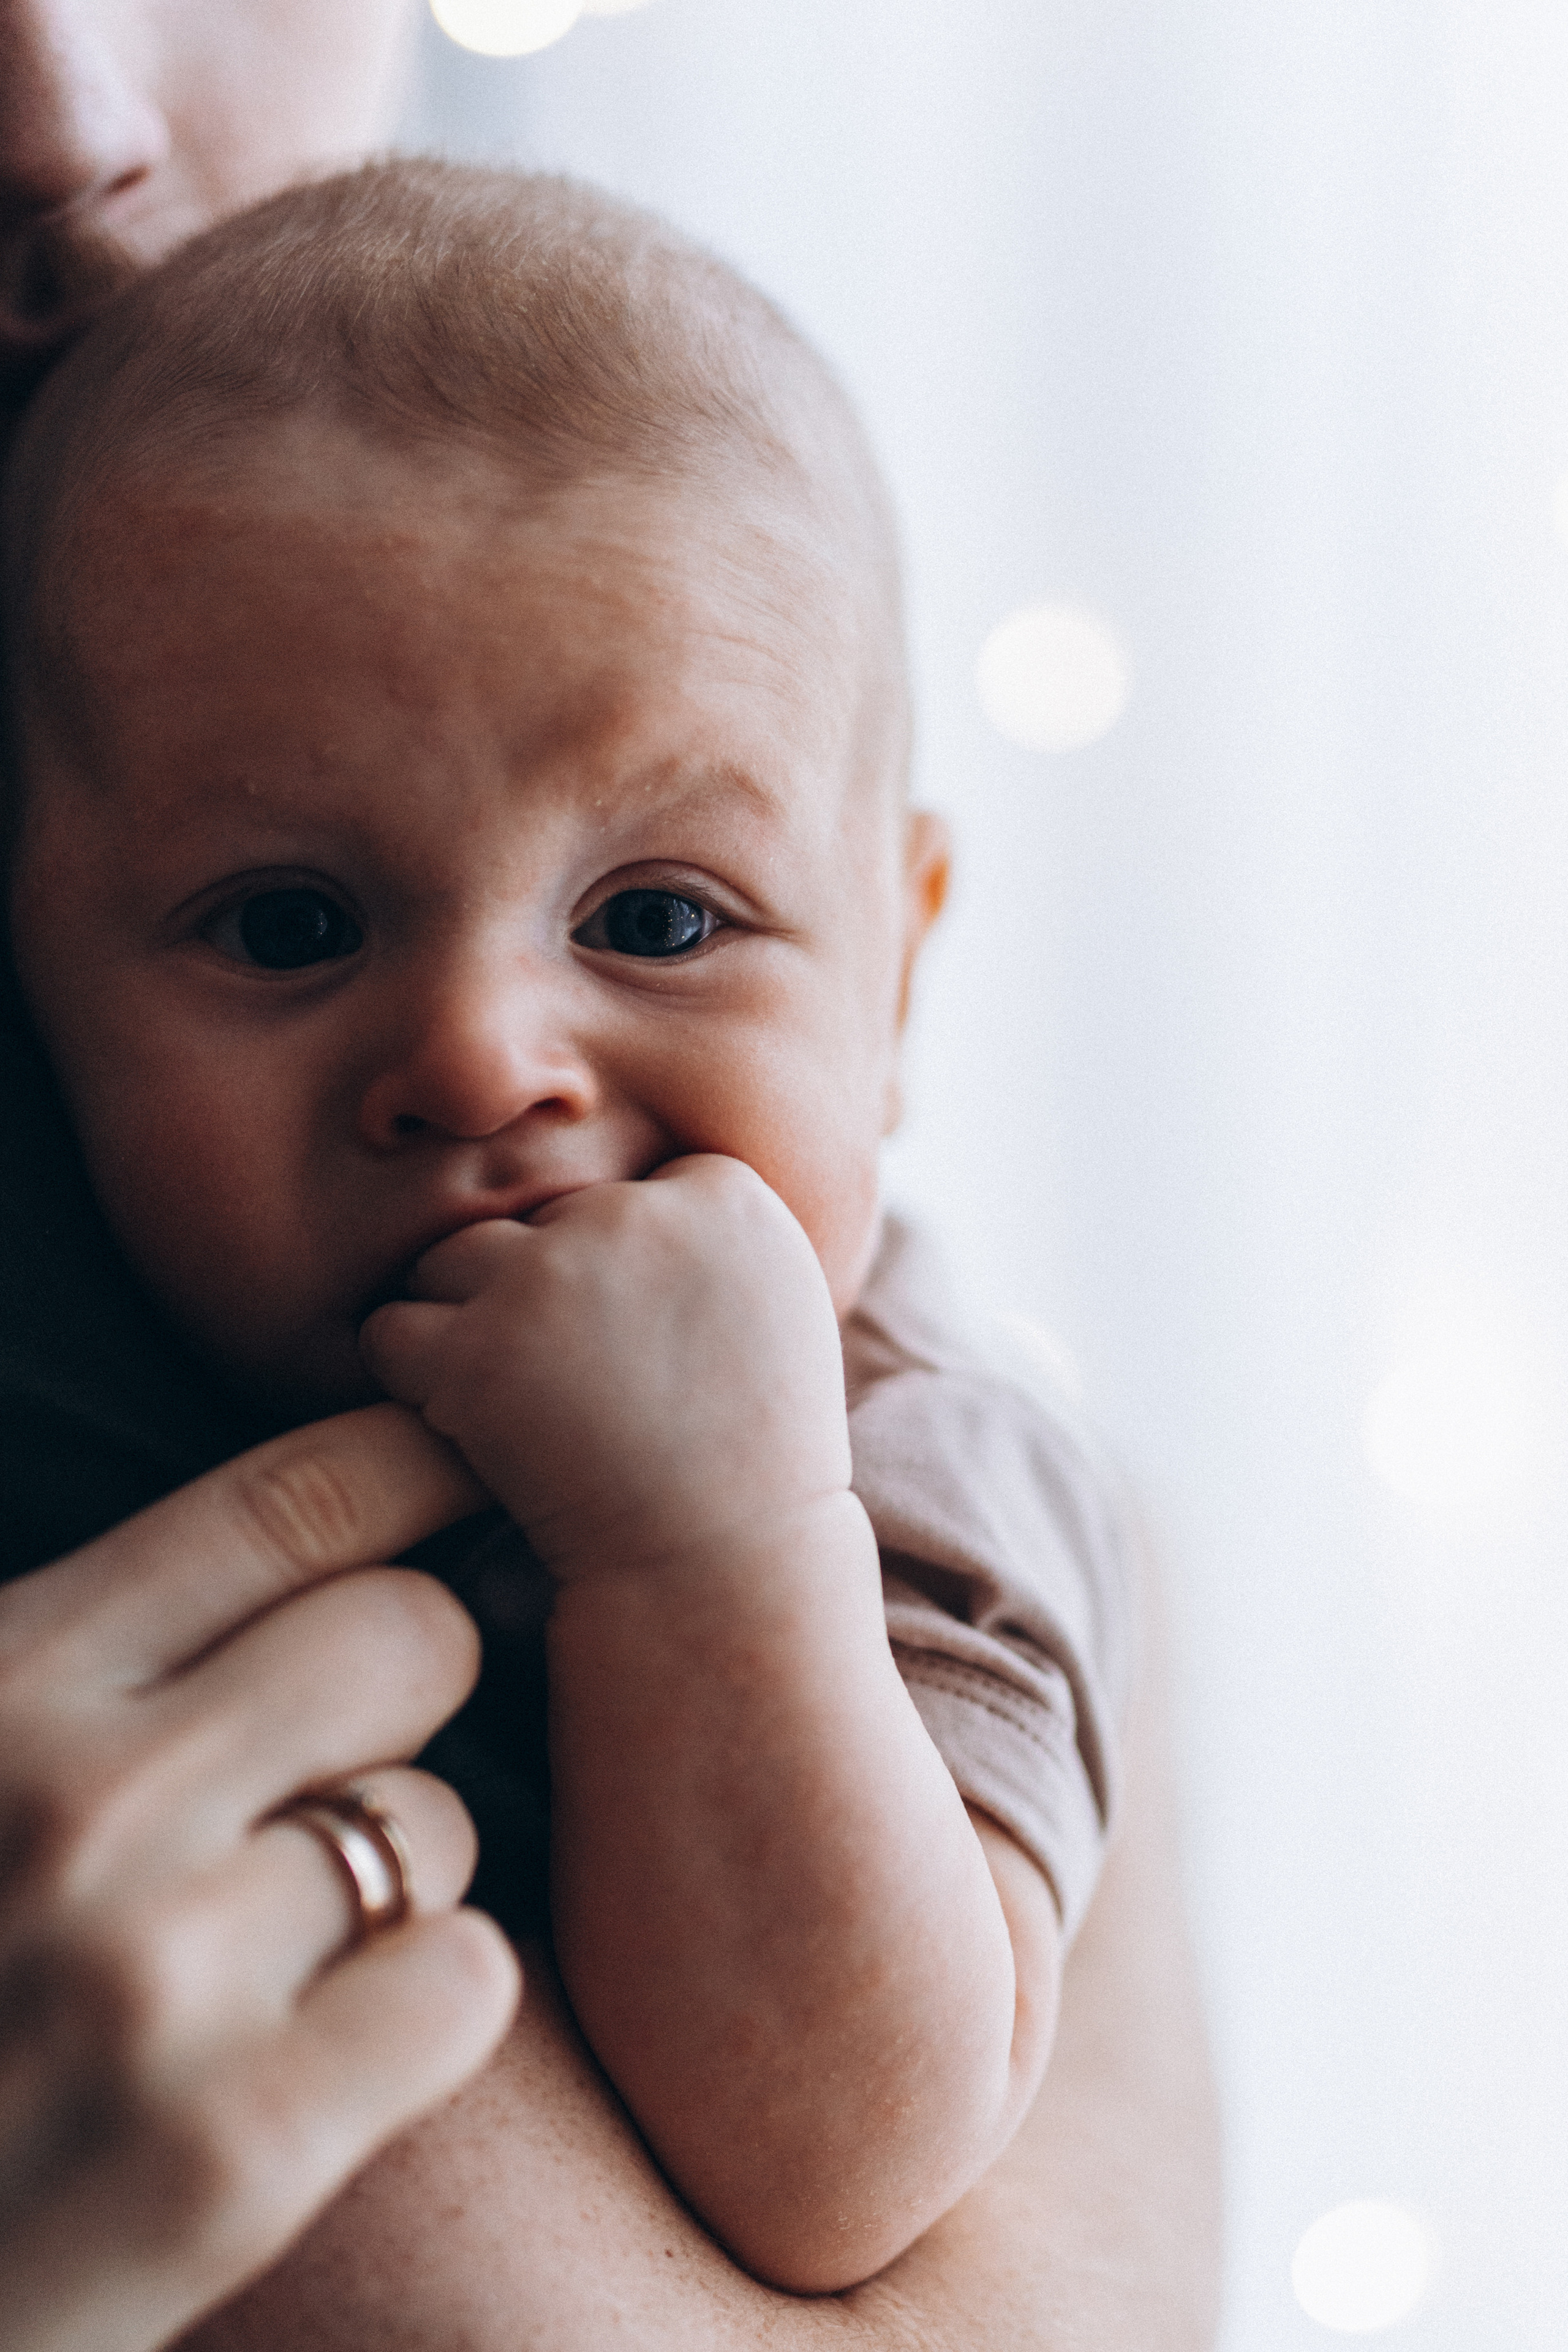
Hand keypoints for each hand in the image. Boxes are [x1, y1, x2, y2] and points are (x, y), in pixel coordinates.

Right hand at [0, 1404, 520, 2351]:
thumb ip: (97, 1654)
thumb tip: (321, 1531)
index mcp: (1, 1683)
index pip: (294, 1501)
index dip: (419, 1467)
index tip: (462, 1472)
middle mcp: (80, 1806)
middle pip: (412, 1632)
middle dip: (404, 1683)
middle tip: (335, 1758)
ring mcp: (159, 1978)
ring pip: (441, 1817)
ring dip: (396, 1869)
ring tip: (279, 1940)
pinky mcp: (236, 2152)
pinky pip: (466, 1982)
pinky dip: (426, 2007)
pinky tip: (331, 2046)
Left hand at [361, 1156, 851, 1581]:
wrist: (722, 1568)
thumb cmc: (755, 1455)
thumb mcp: (780, 1306)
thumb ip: (708, 1234)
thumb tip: (631, 1189)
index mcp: (726, 1196)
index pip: (625, 1187)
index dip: (618, 1270)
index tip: (642, 1342)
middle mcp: (635, 1214)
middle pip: (533, 1221)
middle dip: (538, 1296)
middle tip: (578, 1390)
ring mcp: (549, 1276)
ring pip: (449, 1261)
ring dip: (462, 1328)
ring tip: (523, 1409)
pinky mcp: (474, 1348)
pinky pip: (391, 1333)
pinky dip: (412, 1382)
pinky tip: (474, 1430)